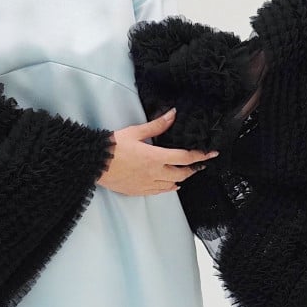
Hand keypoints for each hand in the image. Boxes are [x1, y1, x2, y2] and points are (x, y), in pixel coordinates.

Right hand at [96, 108, 218, 195]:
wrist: (95, 163)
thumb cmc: (114, 146)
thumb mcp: (136, 132)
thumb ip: (157, 125)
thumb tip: (173, 114)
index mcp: (155, 157)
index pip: (185, 158)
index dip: (200, 156)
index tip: (211, 154)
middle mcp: (155, 173)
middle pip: (182, 174)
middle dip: (193, 168)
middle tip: (200, 163)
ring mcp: (147, 184)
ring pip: (172, 185)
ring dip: (181, 178)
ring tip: (186, 172)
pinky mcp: (139, 191)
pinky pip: (159, 192)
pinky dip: (168, 188)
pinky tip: (170, 185)